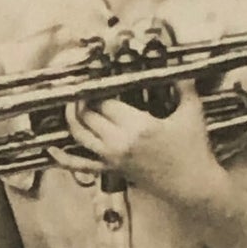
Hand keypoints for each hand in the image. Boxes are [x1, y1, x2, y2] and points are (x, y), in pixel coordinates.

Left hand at [60, 80, 228, 210]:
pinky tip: (51, 149)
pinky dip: (64, 158)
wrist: (192, 186)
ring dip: (71, 117)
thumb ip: (184, 85)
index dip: (98, 86)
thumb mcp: (192, 113)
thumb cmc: (194, 149)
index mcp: (138, 126)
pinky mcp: (111, 170)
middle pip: (89, 115)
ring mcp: (112, 158)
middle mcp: (119, 142)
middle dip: (83, 98)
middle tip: (84, 85)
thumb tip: (178, 62)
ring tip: (71, 102)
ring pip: (80, 134)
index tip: (95, 73)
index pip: (106, 101)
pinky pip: (81, 165)